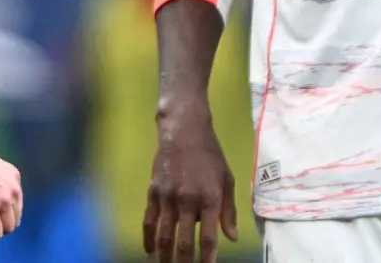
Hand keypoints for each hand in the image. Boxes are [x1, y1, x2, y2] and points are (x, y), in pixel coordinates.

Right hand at [144, 107, 238, 262]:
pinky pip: (149, 221)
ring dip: (165, 256)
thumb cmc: (210, 155)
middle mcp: (188, 200)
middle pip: (184, 242)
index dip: (208, 257)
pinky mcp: (154, 193)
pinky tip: (150, 252)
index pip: (209, 236)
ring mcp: (168, 197)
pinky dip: (149, 239)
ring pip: (164, 236)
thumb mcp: (227, 179)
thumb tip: (231, 237)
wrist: (184, 130)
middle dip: (184, 262)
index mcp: (209, 198)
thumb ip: (228, 210)